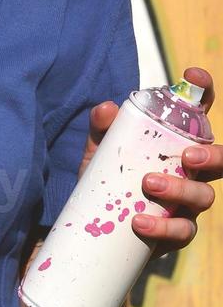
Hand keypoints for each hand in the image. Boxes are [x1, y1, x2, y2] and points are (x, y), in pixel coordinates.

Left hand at [80, 67, 218, 259]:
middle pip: (220, 160)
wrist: (97, 223)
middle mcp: (192, 171)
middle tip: (186, 157)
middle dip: (211, 156)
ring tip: (148, 185)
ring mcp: (188, 202)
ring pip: (204, 196)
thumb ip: (102, 128)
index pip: (198, 114)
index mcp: (177, 142)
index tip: (192, 76)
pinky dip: (164, 227)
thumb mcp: (101, 149)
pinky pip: (183, 231)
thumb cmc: (109, 177)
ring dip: (180, 190)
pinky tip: (141, 222)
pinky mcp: (177, 230)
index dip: (203, 92)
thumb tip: (106, 108)